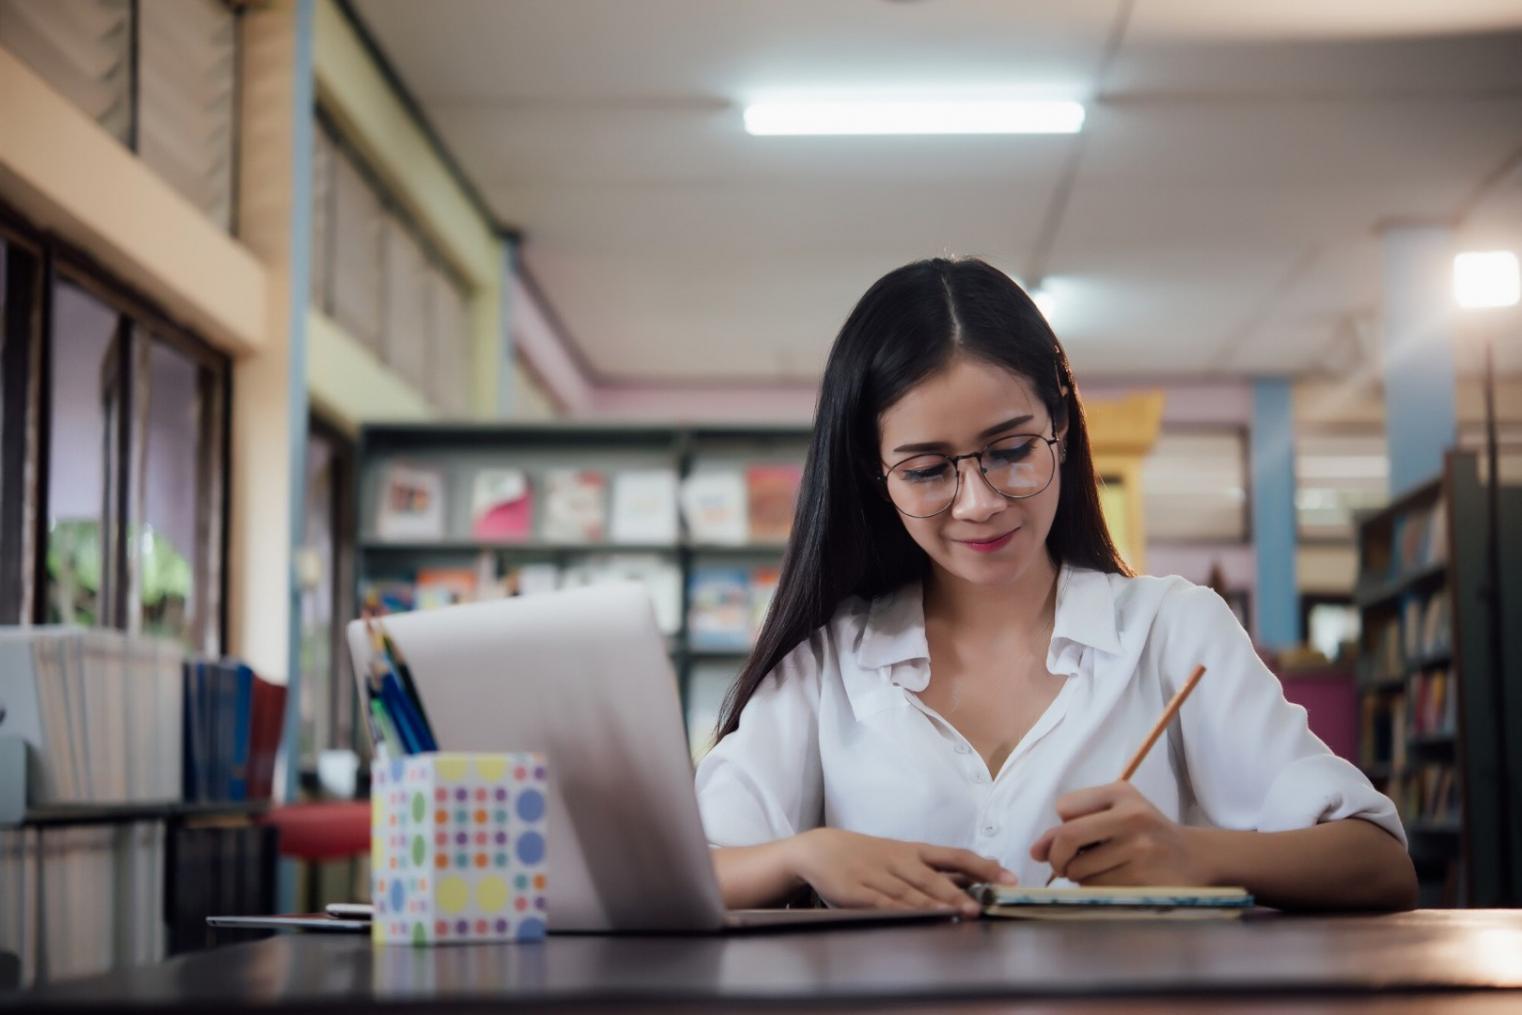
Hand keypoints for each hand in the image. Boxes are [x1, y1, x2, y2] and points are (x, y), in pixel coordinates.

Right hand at [787, 828, 1016, 916]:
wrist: (820, 849)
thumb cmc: (870, 856)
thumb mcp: (905, 856)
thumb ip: (941, 868)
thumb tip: (985, 872)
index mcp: (914, 851)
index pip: (955, 856)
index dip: (983, 867)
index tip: (1008, 878)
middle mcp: (900, 861)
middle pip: (934, 878)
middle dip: (959, 893)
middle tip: (982, 907)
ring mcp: (878, 876)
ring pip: (911, 892)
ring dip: (935, 904)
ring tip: (959, 914)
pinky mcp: (858, 891)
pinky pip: (882, 902)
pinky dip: (900, 910)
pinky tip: (914, 918)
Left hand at [1029, 782, 1212, 885]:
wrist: (1194, 858)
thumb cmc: (1144, 834)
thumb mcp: (1114, 816)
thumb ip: (1072, 827)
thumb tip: (1036, 851)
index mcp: (1121, 792)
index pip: (1064, 807)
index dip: (1059, 827)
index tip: (1068, 839)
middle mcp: (1132, 816)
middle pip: (1068, 836)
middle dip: (1056, 857)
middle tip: (1062, 866)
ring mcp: (1141, 849)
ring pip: (1081, 869)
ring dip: (1079, 877)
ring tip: (1100, 871)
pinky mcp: (1144, 879)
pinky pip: (1098, 888)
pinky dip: (1095, 889)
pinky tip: (1115, 882)